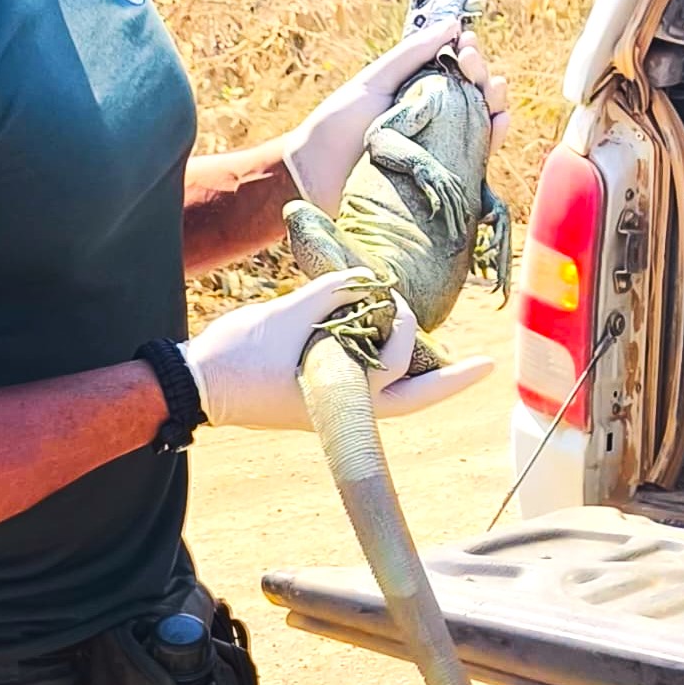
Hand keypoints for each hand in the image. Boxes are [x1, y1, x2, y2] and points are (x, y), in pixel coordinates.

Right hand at [178, 270, 491, 430]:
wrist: (194, 381)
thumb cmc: (241, 357)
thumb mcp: (289, 315)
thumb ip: (333, 293)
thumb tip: (364, 280)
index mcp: (347, 396)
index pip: (414, 390)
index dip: (454, 379)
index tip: (488, 365)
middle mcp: (346, 404)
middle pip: (406, 384)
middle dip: (427, 355)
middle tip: (423, 319)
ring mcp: (331, 398)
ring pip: (382, 374)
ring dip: (395, 344)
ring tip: (395, 309)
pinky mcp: (315, 387)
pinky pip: (355, 363)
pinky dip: (366, 339)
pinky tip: (367, 315)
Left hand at [280, 21, 514, 214]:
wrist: (316, 177)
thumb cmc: (337, 125)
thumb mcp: (374, 81)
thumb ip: (411, 54)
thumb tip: (452, 24)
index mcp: (417, 91)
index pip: (455, 68)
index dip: (467, 53)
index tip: (467, 41)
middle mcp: (434, 116)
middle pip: (474, 91)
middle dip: (481, 71)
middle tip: (470, 61)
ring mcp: (441, 144)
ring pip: (483, 119)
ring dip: (496, 99)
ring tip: (493, 87)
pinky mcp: (447, 174)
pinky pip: (480, 153)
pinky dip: (496, 135)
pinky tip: (500, 120)